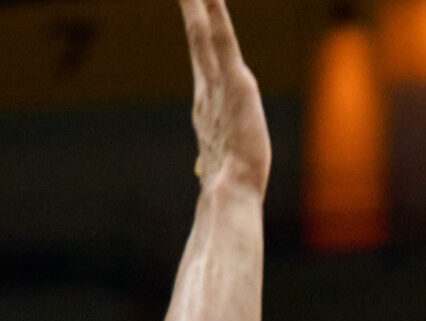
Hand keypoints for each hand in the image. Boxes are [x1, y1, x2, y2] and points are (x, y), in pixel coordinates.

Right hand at [183, 0, 269, 192]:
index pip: (204, 61)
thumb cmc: (228, 187)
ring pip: (205, 33)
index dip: (199, 33)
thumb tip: (203, 169)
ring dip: (198, 2)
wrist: (230, 195)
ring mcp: (218, 84)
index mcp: (207, 105)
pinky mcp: (235, 83)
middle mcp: (208, 89)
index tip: (196, 11)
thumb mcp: (218, 165)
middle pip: (197, 38)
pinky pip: (222, 41)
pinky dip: (216, 14)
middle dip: (191, 7)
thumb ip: (211, 159)